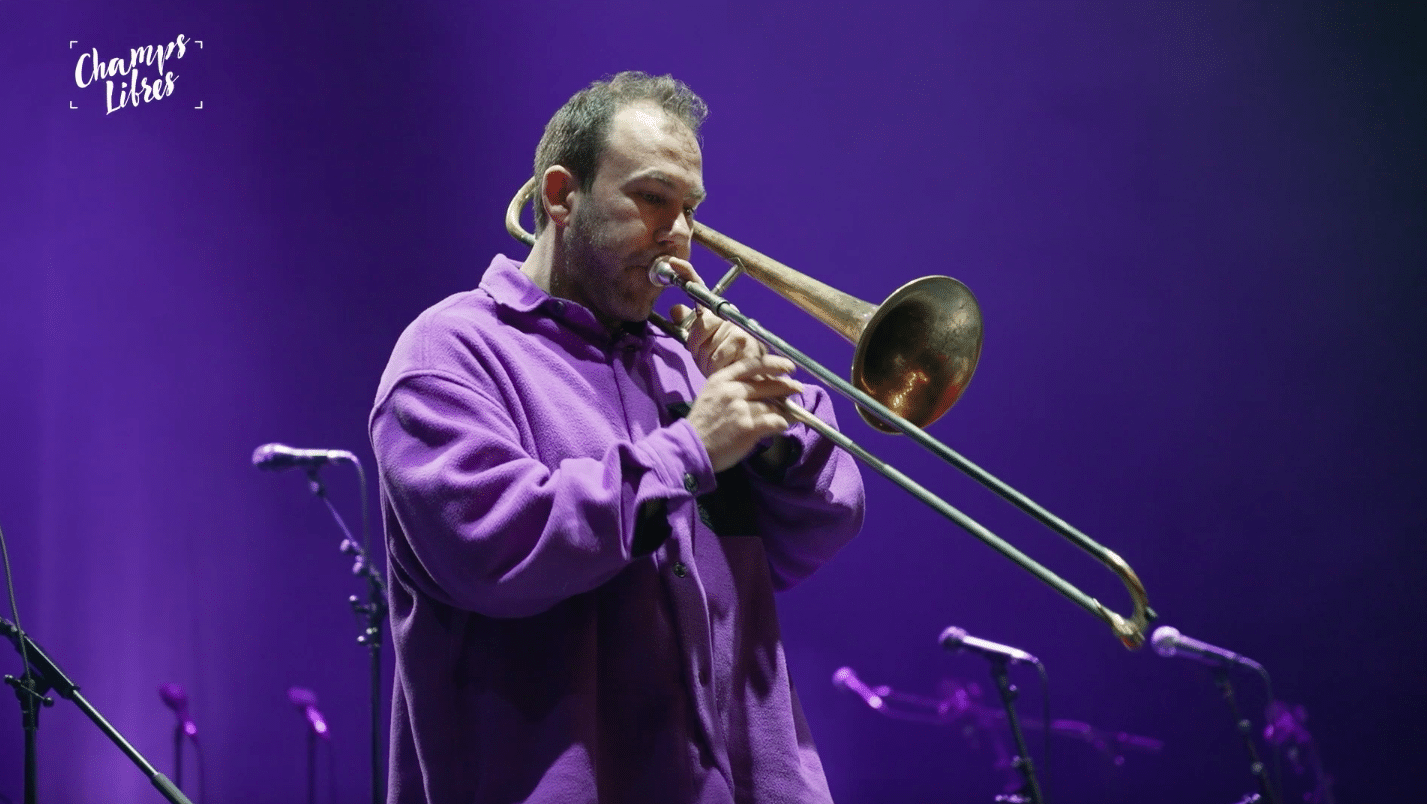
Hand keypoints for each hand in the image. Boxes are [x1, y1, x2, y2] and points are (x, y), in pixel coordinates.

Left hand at [660, 257, 766, 377]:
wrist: (750, 381)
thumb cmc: (726, 363)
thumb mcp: (702, 345)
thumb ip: (690, 328)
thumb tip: (675, 308)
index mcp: (718, 314)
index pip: (700, 289)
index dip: (686, 273)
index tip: (673, 263)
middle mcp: (728, 316)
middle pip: (699, 325)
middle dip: (696, 346)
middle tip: (705, 357)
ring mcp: (736, 327)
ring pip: (705, 342)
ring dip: (705, 361)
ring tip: (716, 366)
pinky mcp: (742, 340)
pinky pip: (715, 355)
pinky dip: (714, 367)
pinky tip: (723, 369)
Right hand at [686, 354, 801, 472]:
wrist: (691, 447)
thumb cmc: (702, 424)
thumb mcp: (712, 395)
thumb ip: (732, 387)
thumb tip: (761, 387)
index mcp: (721, 379)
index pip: (752, 364)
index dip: (774, 364)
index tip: (788, 367)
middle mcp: (732, 390)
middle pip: (766, 384)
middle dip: (786, 386)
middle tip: (798, 388)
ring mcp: (740, 409)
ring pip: (772, 406)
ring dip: (785, 411)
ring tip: (793, 414)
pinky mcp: (748, 427)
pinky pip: (774, 422)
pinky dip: (781, 424)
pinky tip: (782, 426)